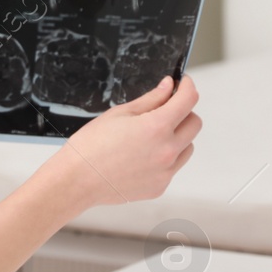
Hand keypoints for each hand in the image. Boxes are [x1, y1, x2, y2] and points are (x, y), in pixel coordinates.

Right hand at [40, 75, 201, 212]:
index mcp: (157, 127)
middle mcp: (167, 150)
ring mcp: (166, 171)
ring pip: (188, 146)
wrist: (76, 181)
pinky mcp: (160, 187)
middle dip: (184, 111)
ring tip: (151, 136)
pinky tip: (142, 156)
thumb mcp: (120, 114)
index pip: (188, 100)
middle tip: (165, 109)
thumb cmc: (91, 146)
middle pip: (195, 123)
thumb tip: (168, 88)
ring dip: (178, 136)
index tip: (183, 84)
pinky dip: (166, 157)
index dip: (187, 87)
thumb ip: (151, 99)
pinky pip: (174, 166)